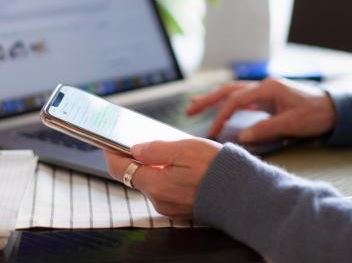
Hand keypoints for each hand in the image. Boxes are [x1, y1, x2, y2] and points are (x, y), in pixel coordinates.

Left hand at [104, 138, 220, 219]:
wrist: (244, 194)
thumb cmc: (217, 170)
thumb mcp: (185, 149)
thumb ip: (156, 150)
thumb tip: (135, 149)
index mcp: (155, 185)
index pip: (120, 170)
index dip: (111, 154)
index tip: (107, 143)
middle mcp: (158, 200)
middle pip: (135, 176)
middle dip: (135, 159)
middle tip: (139, 141)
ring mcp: (170, 207)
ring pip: (151, 183)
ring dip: (153, 168)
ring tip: (166, 151)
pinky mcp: (181, 209)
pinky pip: (166, 190)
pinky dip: (166, 177)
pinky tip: (179, 166)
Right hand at [187, 78, 336, 143]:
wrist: (334, 109)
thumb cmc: (315, 114)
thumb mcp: (291, 123)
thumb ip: (265, 129)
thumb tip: (241, 136)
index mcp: (267, 88)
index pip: (235, 101)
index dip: (221, 116)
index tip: (211, 132)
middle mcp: (263, 86)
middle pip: (228, 90)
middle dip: (207, 100)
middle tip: (189, 110)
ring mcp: (265, 91)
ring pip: (233, 93)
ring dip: (214, 99)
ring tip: (195, 106)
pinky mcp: (268, 98)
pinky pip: (242, 98)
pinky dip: (228, 104)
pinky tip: (220, 110)